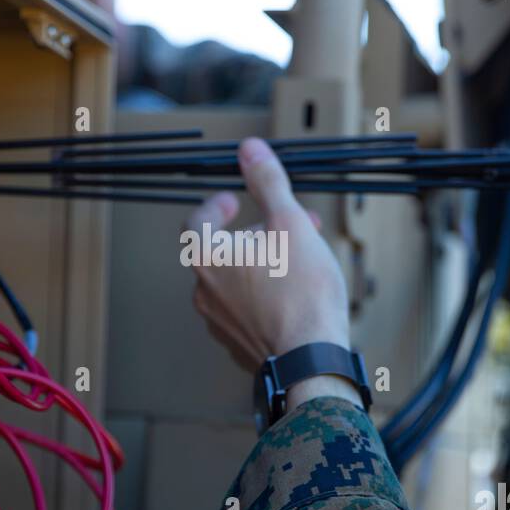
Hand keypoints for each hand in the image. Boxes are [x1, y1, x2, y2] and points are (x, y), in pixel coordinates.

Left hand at [185, 138, 351, 382]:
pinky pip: (244, 309)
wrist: (311, 359)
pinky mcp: (237, 343)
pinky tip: (294, 293)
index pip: (197, 221)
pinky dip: (263, 294)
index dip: (215, 207)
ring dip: (260, 264)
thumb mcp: (289, 222)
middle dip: (254, 234)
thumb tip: (250, 151)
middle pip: (221, 251)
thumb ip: (267, 183)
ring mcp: (218, 321)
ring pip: (234, 281)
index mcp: (207, 258)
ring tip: (297, 259)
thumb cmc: (301, 293)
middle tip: (285, 228)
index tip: (232, 201)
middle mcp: (204, 290)